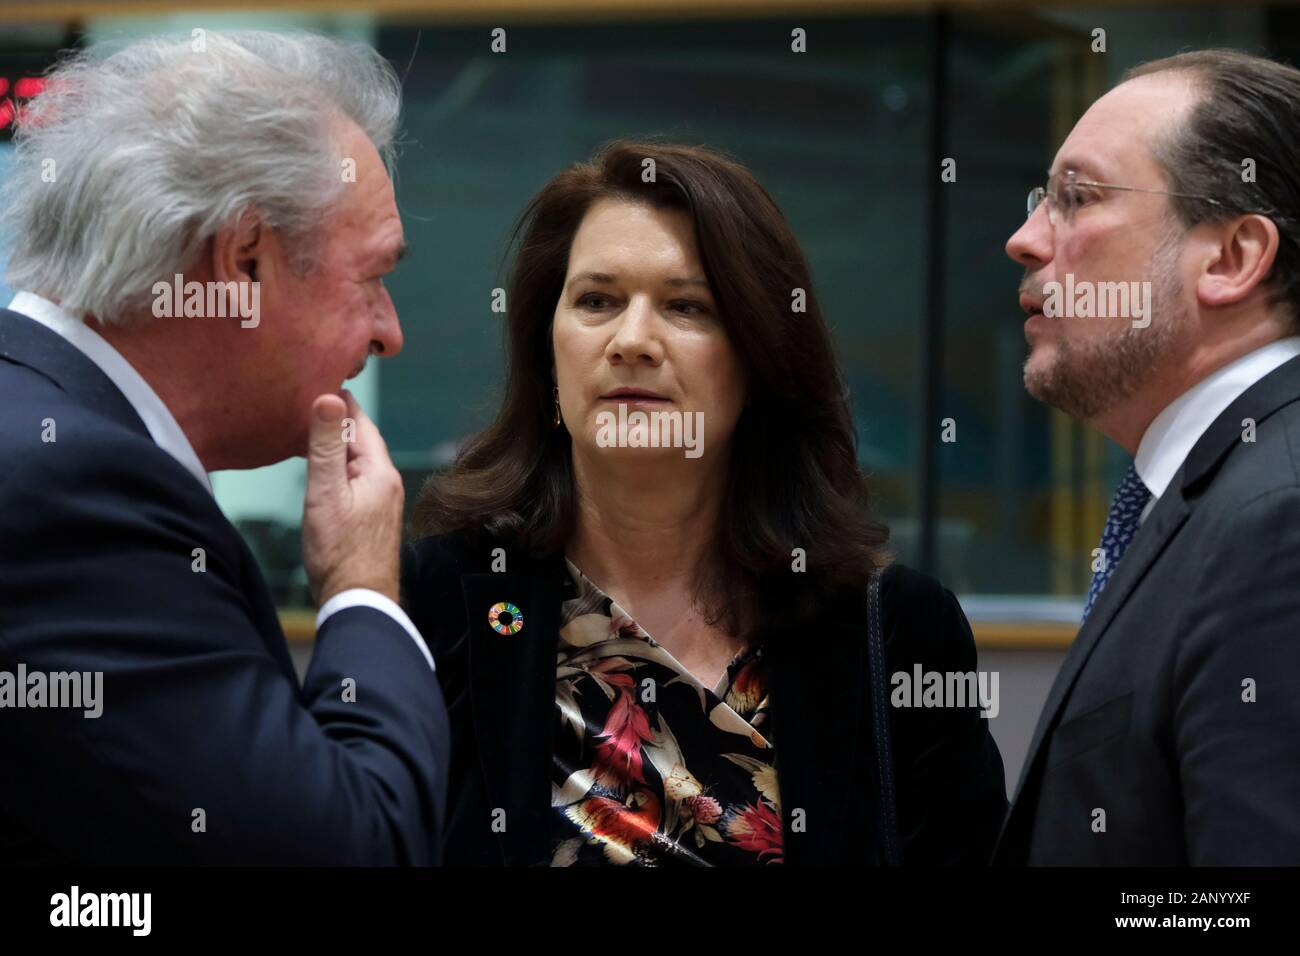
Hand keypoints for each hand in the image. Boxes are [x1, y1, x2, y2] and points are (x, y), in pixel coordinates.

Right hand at [302, 390, 403, 605]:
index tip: (317, 377)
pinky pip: (356, 477)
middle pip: (360, 438)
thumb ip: (324, 446)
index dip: (339, 400)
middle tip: (307, 397)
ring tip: (309, 428)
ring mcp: (383, 499)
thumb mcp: (325, 493)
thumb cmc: (339, 552)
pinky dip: (339, 465)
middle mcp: (388, 481)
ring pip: (358, 459)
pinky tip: (323, 468)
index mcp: (381, 471)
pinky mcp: (373, 515)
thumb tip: (328, 397)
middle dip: (337, 418)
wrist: (359, 599)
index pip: (360, 421)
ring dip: (336, 443)